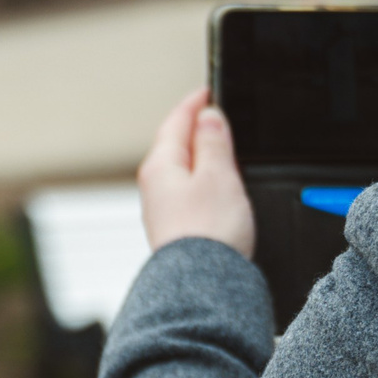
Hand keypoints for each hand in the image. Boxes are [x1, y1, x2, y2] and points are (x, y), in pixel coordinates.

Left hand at [138, 87, 254, 254]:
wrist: (202, 286)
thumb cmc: (208, 232)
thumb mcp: (219, 174)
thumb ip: (213, 142)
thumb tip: (208, 116)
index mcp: (161, 165)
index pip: (176, 121)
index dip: (194, 103)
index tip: (208, 91)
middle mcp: (154, 187)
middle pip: (174, 146)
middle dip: (196, 130)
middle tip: (218, 118)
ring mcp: (162, 211)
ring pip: (180, 172)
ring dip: (199, 158)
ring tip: (222, 152)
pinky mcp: (175, 231)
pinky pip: (186, 195)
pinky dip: (201, 183)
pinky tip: (216, 191)